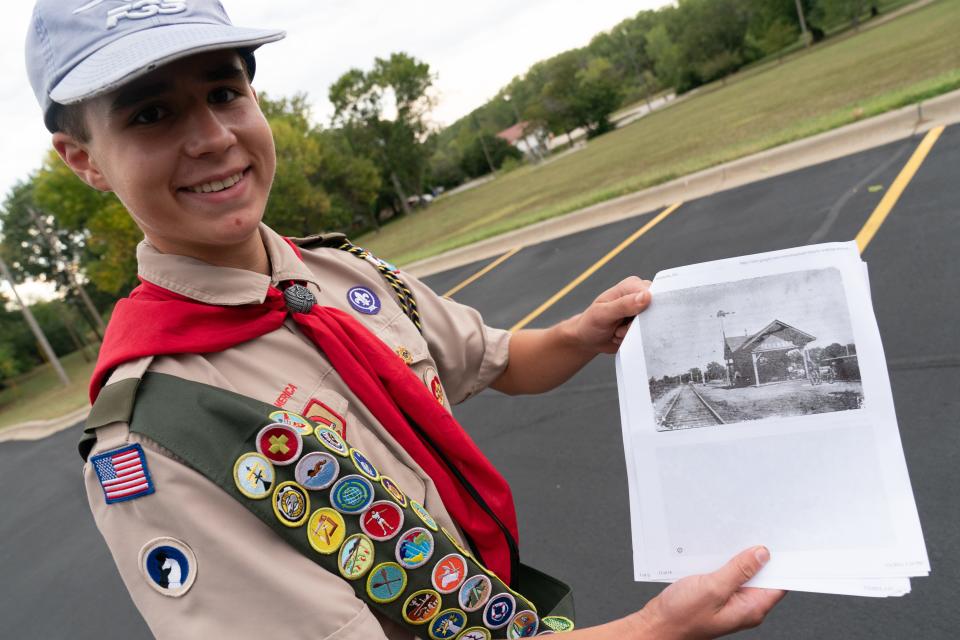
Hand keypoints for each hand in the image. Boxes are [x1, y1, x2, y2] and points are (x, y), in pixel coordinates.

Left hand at [570, 276, 651, 353]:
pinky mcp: (643, 325)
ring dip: (633, 334)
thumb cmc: (591, 323)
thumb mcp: (603, 314)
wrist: (587, 339)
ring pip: (652, 326)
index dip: (647, 310)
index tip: (631, 321)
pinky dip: (634, 339)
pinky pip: (648, 335)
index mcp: (632, 285)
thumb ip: (623, 305)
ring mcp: (643, 312)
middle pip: (655, 312)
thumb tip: (647, 296)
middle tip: (618, 327)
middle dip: (638, 325)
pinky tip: (621, 336)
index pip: (653, 294)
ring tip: (617, 331)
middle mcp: (640, 295)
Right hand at [632, 546, 786, 638]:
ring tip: (727, 545)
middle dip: (756, 557)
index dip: (781, 563)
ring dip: (737, 559)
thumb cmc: (681, 616)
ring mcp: (731, 601)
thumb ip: (739, 571)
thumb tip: (761, 555)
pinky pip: (728, 575)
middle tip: (749, 536)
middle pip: (761, 577)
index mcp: (750, 609)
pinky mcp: (717, 595)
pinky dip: (724, 564)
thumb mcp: (712, 588)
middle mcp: (744, 607)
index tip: (779, 543)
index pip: (778, 583)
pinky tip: (715, 555)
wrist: (658, 625)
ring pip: (743, 574)